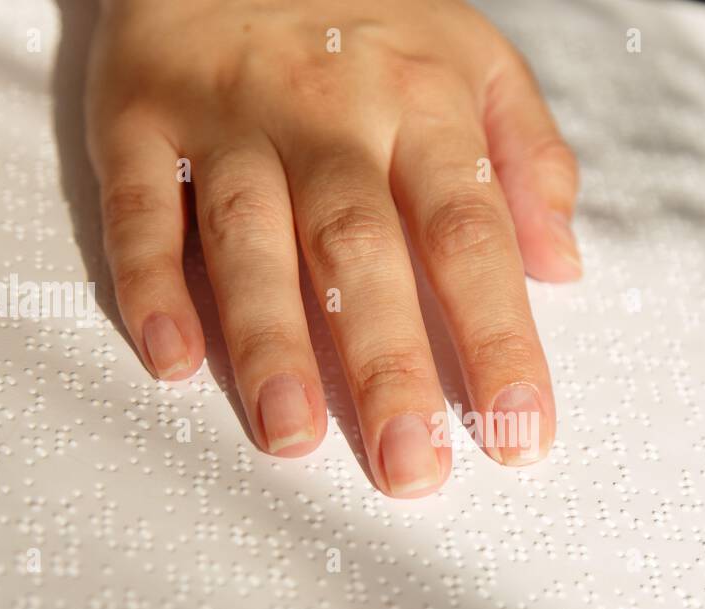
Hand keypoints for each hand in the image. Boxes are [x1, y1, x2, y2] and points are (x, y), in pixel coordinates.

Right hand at [85, 0, 579, 496]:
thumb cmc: (369, 16)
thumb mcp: (477, 58)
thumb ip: (528, 156)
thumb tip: (563, 263)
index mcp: (422, 110)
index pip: (472, 240)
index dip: (498, 340)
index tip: (520, 432)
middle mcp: (329, 122)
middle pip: (363, 252)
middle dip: (389, 366)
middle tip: (409, 467)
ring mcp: (229, 121)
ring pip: (250, 236)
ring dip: (269, 339)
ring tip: (291, 436)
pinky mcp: (141, 120)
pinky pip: (142, 207)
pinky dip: (151, 282)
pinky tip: (173, 359)